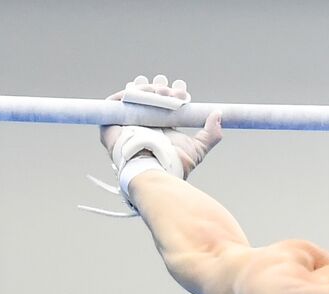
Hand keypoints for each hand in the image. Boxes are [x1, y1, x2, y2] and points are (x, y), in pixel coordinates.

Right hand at [99, 75, 222, 177]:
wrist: (155, 170)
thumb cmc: (174, 164)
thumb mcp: (197, 148)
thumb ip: (211, 134)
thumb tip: (219, 114)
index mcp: (159, 129)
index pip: (163, 106)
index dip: (171, 95)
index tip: (182, 89)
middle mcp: (142, 125)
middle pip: (147, 100)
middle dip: (159, 89)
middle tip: (169, 87)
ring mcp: (125, 125)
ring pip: (133, 99)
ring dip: (147, 89)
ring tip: (160, 90)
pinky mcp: (110, 126)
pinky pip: (114, 103)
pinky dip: (127, 93)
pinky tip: (141, 90)